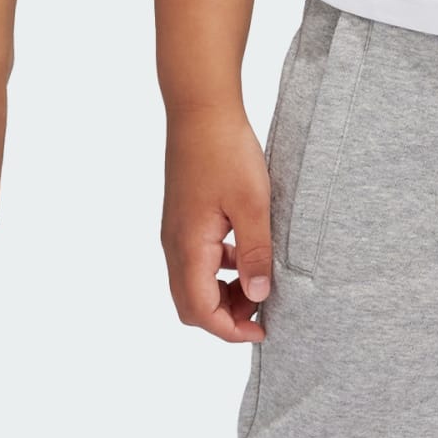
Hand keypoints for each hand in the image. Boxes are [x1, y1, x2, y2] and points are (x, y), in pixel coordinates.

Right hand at [162, 102, 272, 342]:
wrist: (200, 107)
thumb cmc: (225, 150)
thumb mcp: (252, 204)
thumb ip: (255, 254)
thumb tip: (257, 297)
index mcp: (188, 246)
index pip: (200, 311)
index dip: (231, 330)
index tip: (264, 327)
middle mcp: (173, 243)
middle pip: (189, 304)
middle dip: (224, 317)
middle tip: (260, 308)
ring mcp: (174, 228)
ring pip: (190, 282)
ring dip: (221, 293)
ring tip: (257, 281)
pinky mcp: (181, 215)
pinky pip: (194, 259)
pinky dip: (217, 269)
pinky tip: (242, 251)